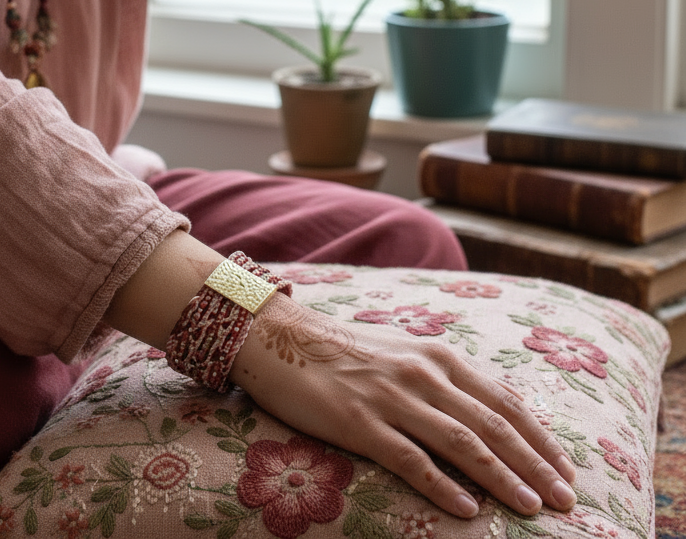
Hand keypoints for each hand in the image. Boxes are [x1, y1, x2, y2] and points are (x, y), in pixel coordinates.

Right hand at [230, 294, 577, 519]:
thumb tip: (480, 411)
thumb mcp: (400, 353)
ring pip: (461, 442)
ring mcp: (390, 397)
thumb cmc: (340, 350)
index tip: (565, 467)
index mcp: (435, 355)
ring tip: (533, 507)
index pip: (502, 399)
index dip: (539, 436)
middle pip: (492, 423)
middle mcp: (421, 373)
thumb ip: (438, 377)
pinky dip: (443, 486)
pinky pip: (410, 458)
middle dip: (536, 463)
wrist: (278, 338)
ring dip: (503, 477)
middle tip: (568, 499)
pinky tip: (467, 508)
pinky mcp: (358, 421)